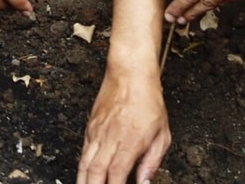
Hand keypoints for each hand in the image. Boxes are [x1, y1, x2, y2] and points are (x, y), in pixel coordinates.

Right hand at [76, 64, 171, 183]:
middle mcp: (109, 139)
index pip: (116, 176)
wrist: (130, 72)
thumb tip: (144, 182)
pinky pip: (82, 152)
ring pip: (84, 164)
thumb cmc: (148, 100)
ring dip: (82, 181)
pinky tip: (84, 176)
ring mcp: (97, 132)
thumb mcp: (163, 134)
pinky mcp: (90, 127)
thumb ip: (152, 162)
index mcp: (129, 142)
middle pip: (94, 173)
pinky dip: (81, 167)